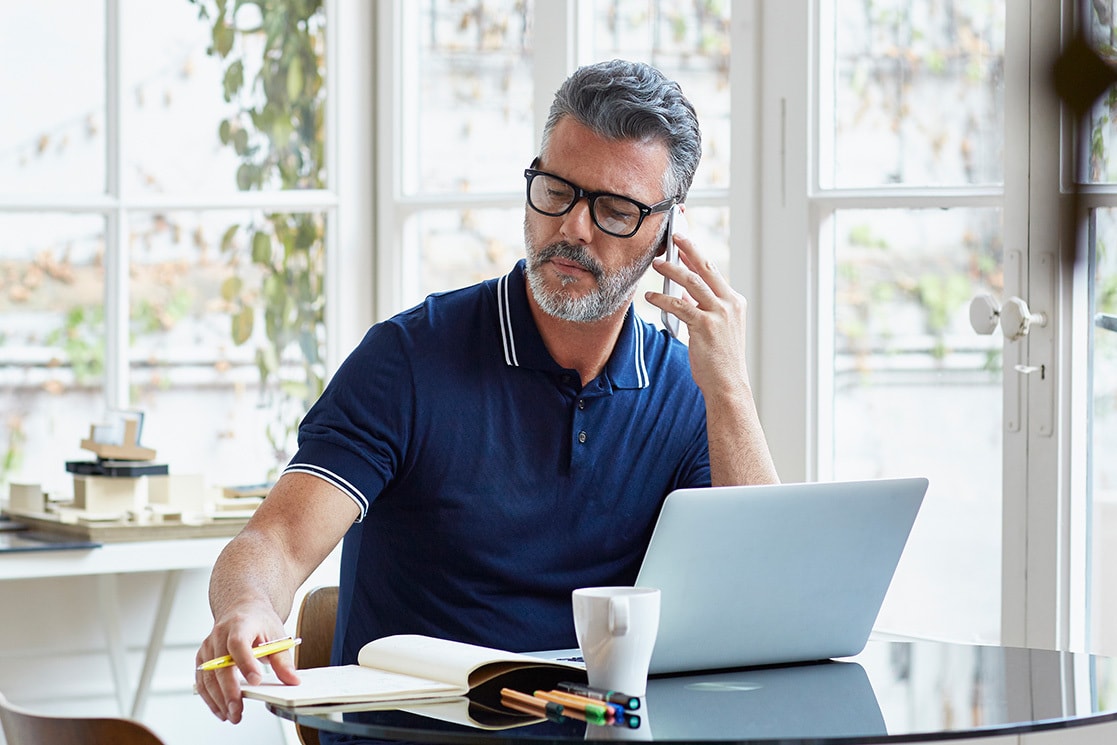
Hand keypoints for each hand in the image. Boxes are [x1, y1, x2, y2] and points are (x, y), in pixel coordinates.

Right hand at [194, 603, 300, 723]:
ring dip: (218, 699)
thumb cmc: (258, 620)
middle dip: (229, 691)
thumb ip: (283, 660)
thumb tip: (292, 680)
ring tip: (232, 715)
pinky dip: (210, 698)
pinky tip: (220, 709)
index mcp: (240, 624)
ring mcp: (208, 647)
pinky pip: (202, 681)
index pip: (239, 643)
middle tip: (238, 710)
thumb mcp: (277, 634)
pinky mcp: (203, 658)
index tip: (256, 681)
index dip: (245, 662)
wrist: (241, 607)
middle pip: (220, 665)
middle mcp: (220, 635)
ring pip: (208, 676)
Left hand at [645, 231, 751, 399]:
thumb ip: (702, 308)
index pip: (713, 272)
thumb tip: (684, 293)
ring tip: (656, 263)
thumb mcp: (715, 329)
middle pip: (706, 268)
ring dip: (671, 270)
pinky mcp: (705, 326)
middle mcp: (729, 304)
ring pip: (692, 282)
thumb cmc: (719, 360)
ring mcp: (719, 314)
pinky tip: (651, 297)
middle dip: (688, 250)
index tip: (683, 243)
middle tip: (674, 236)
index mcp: (734, 302)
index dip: (696, 256)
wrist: (727, 384)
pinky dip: (663, 299)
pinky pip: (679, 305)